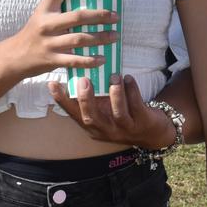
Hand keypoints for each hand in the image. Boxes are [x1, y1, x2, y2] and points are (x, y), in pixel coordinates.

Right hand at [0, 0, 117, 80]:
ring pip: (79, 39)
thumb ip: (60, 10)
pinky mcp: (52, 59)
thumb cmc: (35, 33)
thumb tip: (89, 2)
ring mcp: (49, 43)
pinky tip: (102, 59)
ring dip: (100, 38)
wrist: (14, 57)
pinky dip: (90, 60)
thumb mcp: (42, 16)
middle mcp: (46, 24)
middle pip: (77, 17)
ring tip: (115, 36)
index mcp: (44, 10)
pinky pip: (75, 60)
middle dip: (99, 16)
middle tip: (115, 16)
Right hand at [50, 75, 174, 149]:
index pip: (74, 115)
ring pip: (117, 113)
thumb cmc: (124, 116)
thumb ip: (94, 100)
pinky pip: (136, 106)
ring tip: (113, 76)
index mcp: (94, 128)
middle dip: (86, 100)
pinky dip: (132, 91)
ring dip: (115, 94)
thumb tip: (79, 74)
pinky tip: (129, 79)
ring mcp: (125, 128)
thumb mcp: (105, 112)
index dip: (62, 101)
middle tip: (84, 80)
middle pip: (92, 118)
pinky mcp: (143, 122)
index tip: (52, 84)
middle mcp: (107, 130)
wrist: (153, 132)